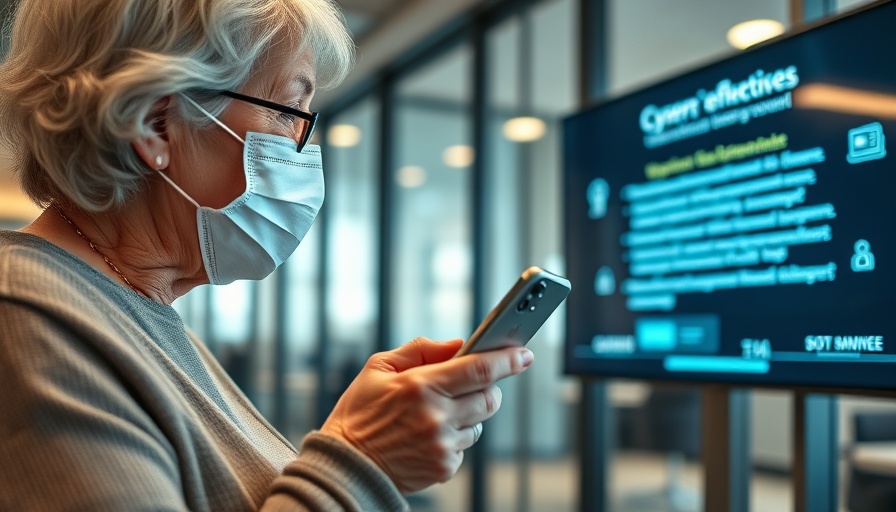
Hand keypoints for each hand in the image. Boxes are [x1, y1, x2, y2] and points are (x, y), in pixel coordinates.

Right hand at [319, 337, 532, 493]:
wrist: (346, 466)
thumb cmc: (359, 414)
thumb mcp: (378, 368)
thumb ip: (421, 350)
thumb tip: (458, 344)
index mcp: (420, 386)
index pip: (479, 369)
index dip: (507, 359)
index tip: (524, 354)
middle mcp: (436, 416)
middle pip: (489, 398)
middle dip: (488, 387)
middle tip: (472, 384)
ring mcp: (442, 445)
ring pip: (479, 423)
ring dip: (467, 415)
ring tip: (435, 415)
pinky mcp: (444, 468)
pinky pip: (465, 447)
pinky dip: (454, 438)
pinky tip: (427, 436)